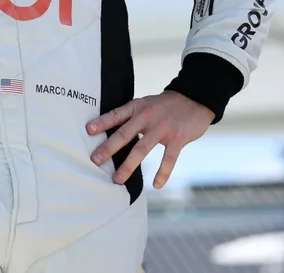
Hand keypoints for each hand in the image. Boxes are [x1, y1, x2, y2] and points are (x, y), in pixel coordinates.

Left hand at [86, 91, 214, 188]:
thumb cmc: (164, 105)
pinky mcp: (178, 139)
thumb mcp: (145, 104)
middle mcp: (147, 117)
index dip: (102, 122)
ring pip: (142, 149)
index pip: (116, 115)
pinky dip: (162, 173)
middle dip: (108, 149)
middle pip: (124, 134)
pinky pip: (169, 159)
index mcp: (137, 107)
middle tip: (95, 161)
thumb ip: (131, 116)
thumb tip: (110, 132)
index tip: (88, 131)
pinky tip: (156, 185)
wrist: (195, 99)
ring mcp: (162, 128)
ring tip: (117, 179)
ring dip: (128, 166)